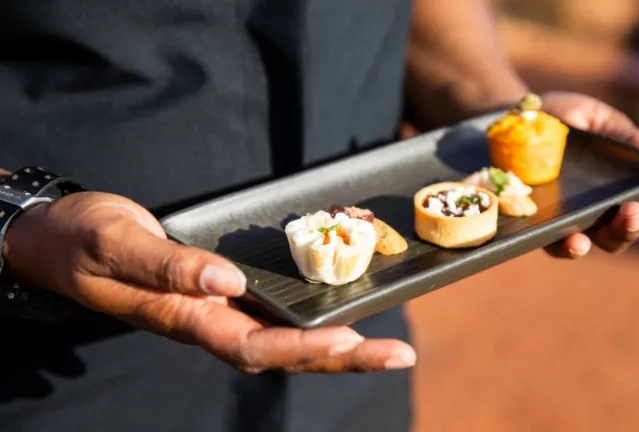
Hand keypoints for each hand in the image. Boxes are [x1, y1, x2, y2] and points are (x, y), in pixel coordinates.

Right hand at [4, 192, 415, 372]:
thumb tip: (228, 283)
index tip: (349, 340)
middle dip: (343, 356)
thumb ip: (170, 267)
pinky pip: (271, 312)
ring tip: (387, 344)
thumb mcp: (119, 245)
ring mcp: (216, 310)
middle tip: (400, 354)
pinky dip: (309, 318)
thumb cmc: (82, 241)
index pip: (253, 345)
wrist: (60, 236)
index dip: (303, 347)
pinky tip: (339, 311)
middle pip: (285, 352)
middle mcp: (209, 321)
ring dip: (336, 343)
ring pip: (284, 337)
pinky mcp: (218, 292)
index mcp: (185, 318)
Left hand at [540, 91, 638, 257]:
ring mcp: (573, 223)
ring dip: (614, 235)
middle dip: (638, 222)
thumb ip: (624, 135)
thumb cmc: (561, 119)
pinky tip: (576, 241)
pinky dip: (569, 246)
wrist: (509, 119)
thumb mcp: (595, 118)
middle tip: (637, 209)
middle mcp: (602, 211)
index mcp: (623, 186)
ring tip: (618, 221)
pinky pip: (557, 245)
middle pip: (629, 229)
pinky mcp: (542, 229)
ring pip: (601, 242)